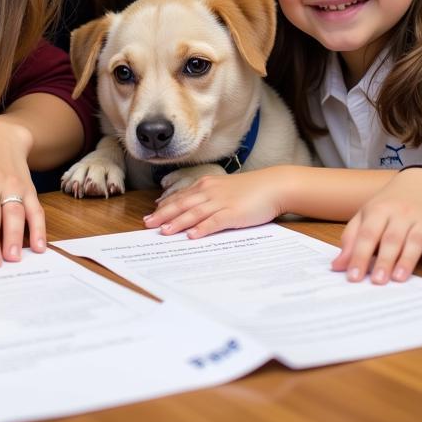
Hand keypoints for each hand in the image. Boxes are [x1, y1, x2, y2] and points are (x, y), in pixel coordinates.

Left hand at [142, 169, 287, 237]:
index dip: (164, 207)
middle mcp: (210, 191)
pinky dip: (202, 228)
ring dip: (178, 222)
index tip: (150, 215)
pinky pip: (215, 221)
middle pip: (182, 204)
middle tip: (148, 225)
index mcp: (206, 185)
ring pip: (194, 213)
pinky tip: (192, 235)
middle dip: (163, 215)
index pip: (180, 197)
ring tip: (164, 232)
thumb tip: (192, 211)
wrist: (273, 185)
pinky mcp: (234, 213)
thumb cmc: (250, 190)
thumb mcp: (224, 189)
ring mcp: (221, 202)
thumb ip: (208, 197)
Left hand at [331, 168, 421, 282]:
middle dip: (383, 260)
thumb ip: (352, 239)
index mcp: (378, 210)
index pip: (367, 235)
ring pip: (415, 240)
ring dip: (407, 260)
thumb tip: (337, 265)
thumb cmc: (391, 203)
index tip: (353, 277)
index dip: (359, 256)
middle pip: (391, 239)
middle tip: (377, 282)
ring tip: (399, 278)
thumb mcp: (367, 214)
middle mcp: (400, 214)